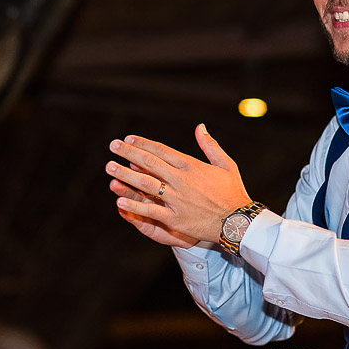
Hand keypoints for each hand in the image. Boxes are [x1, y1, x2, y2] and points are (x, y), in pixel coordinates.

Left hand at [107, 124, 252, 245]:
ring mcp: (176, 200)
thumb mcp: (226, 164)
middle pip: (149, 163)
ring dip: (125, 175)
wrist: (238, 222)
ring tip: (110, 167)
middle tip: (112, 146)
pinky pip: (150, 211)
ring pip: (145, 184)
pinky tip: (120, 200)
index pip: (161, 150)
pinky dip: (134, 205)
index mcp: (192, 165)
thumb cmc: (233, 192)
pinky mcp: (174, 219)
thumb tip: (200, 126)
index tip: (128, 139)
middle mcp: (181, 180)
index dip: (143, 143)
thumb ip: (210, 145)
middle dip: (128, 153)